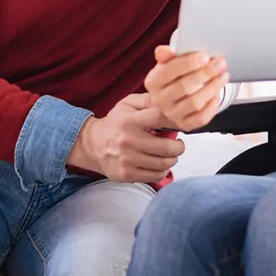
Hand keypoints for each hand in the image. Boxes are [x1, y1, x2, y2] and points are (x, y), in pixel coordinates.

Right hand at [67, 92, 184, 182]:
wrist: (93, 144)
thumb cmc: (116, 122)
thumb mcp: (128, 104)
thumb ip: (148, 100)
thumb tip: (169, 101)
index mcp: (130, 120)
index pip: (161, 118)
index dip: (177, 121)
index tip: (181, 124)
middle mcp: (128, 141)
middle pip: (168, 148)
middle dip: (179, 147)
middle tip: (178, 144)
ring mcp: (128, 160)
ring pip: (164, 164)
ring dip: (172, 159)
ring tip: (170, 154)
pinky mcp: (127, 174)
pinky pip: (156, 176)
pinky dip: (162, 170)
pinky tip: (159, 163)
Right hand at [143, 45, 228, 132]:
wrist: (174, 99)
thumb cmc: (173, 78)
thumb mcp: (168, 63)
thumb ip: (166, 55)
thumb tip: (166, 50)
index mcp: (153, 82)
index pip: (169, 71)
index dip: (188, 63)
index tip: (205, 56)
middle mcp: (160, 100)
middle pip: (184, 87)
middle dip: (205, 73)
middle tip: (219, 64)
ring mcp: (172, 114)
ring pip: (195, 102)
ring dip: (212, 87)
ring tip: (222, 75)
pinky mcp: (185, 124)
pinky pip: (202, 118)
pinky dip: (212, 105)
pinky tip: (217, 93)